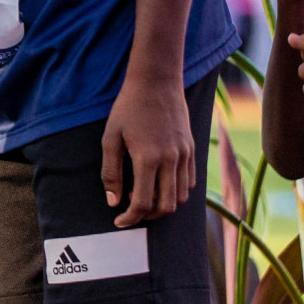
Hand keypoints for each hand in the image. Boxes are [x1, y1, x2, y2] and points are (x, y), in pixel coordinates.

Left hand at [101, 76, 194, 226]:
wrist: (156, 82)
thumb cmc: (128, 108)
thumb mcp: (110, 137)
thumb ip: (111, 172)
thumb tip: (113, 201)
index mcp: (148, 159)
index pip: (143, 203)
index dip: (130, 217)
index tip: (119, 221)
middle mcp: (171, 161)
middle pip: (166, 206)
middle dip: (148, 215)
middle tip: (131, 211)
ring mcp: (185, 156)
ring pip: (182, 197)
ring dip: (164, 205)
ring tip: (145, 199)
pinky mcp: (192, 150)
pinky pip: (190, 182)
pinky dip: (177, 191)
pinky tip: (160, 185)